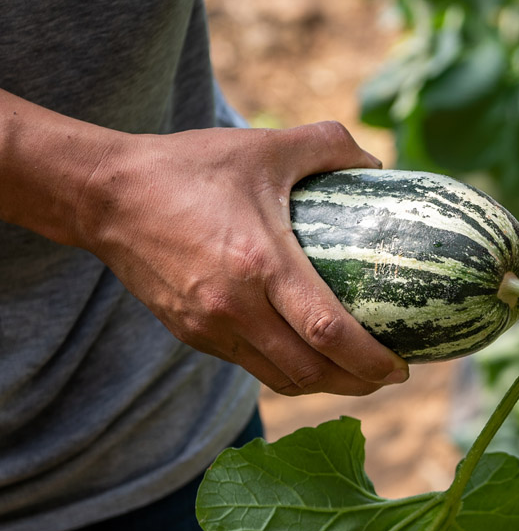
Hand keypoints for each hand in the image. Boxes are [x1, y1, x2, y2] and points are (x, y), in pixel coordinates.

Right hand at [77, 121, 408, 395]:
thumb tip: (377, 163)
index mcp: (262, 265)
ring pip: (280, 380)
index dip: (372, 359)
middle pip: (310, 372)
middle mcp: (235, 308)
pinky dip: (287, 371)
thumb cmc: (191, 167)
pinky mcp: (190, 335)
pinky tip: (308, 356)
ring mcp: (210, 328)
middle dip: (358, 383)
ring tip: (357, 372)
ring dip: (324, 385)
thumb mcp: (265, 147)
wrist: (105, 194)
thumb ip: (329, 145)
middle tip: (390, 375)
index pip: (329, 332)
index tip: (403, 367)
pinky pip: (251, 367)